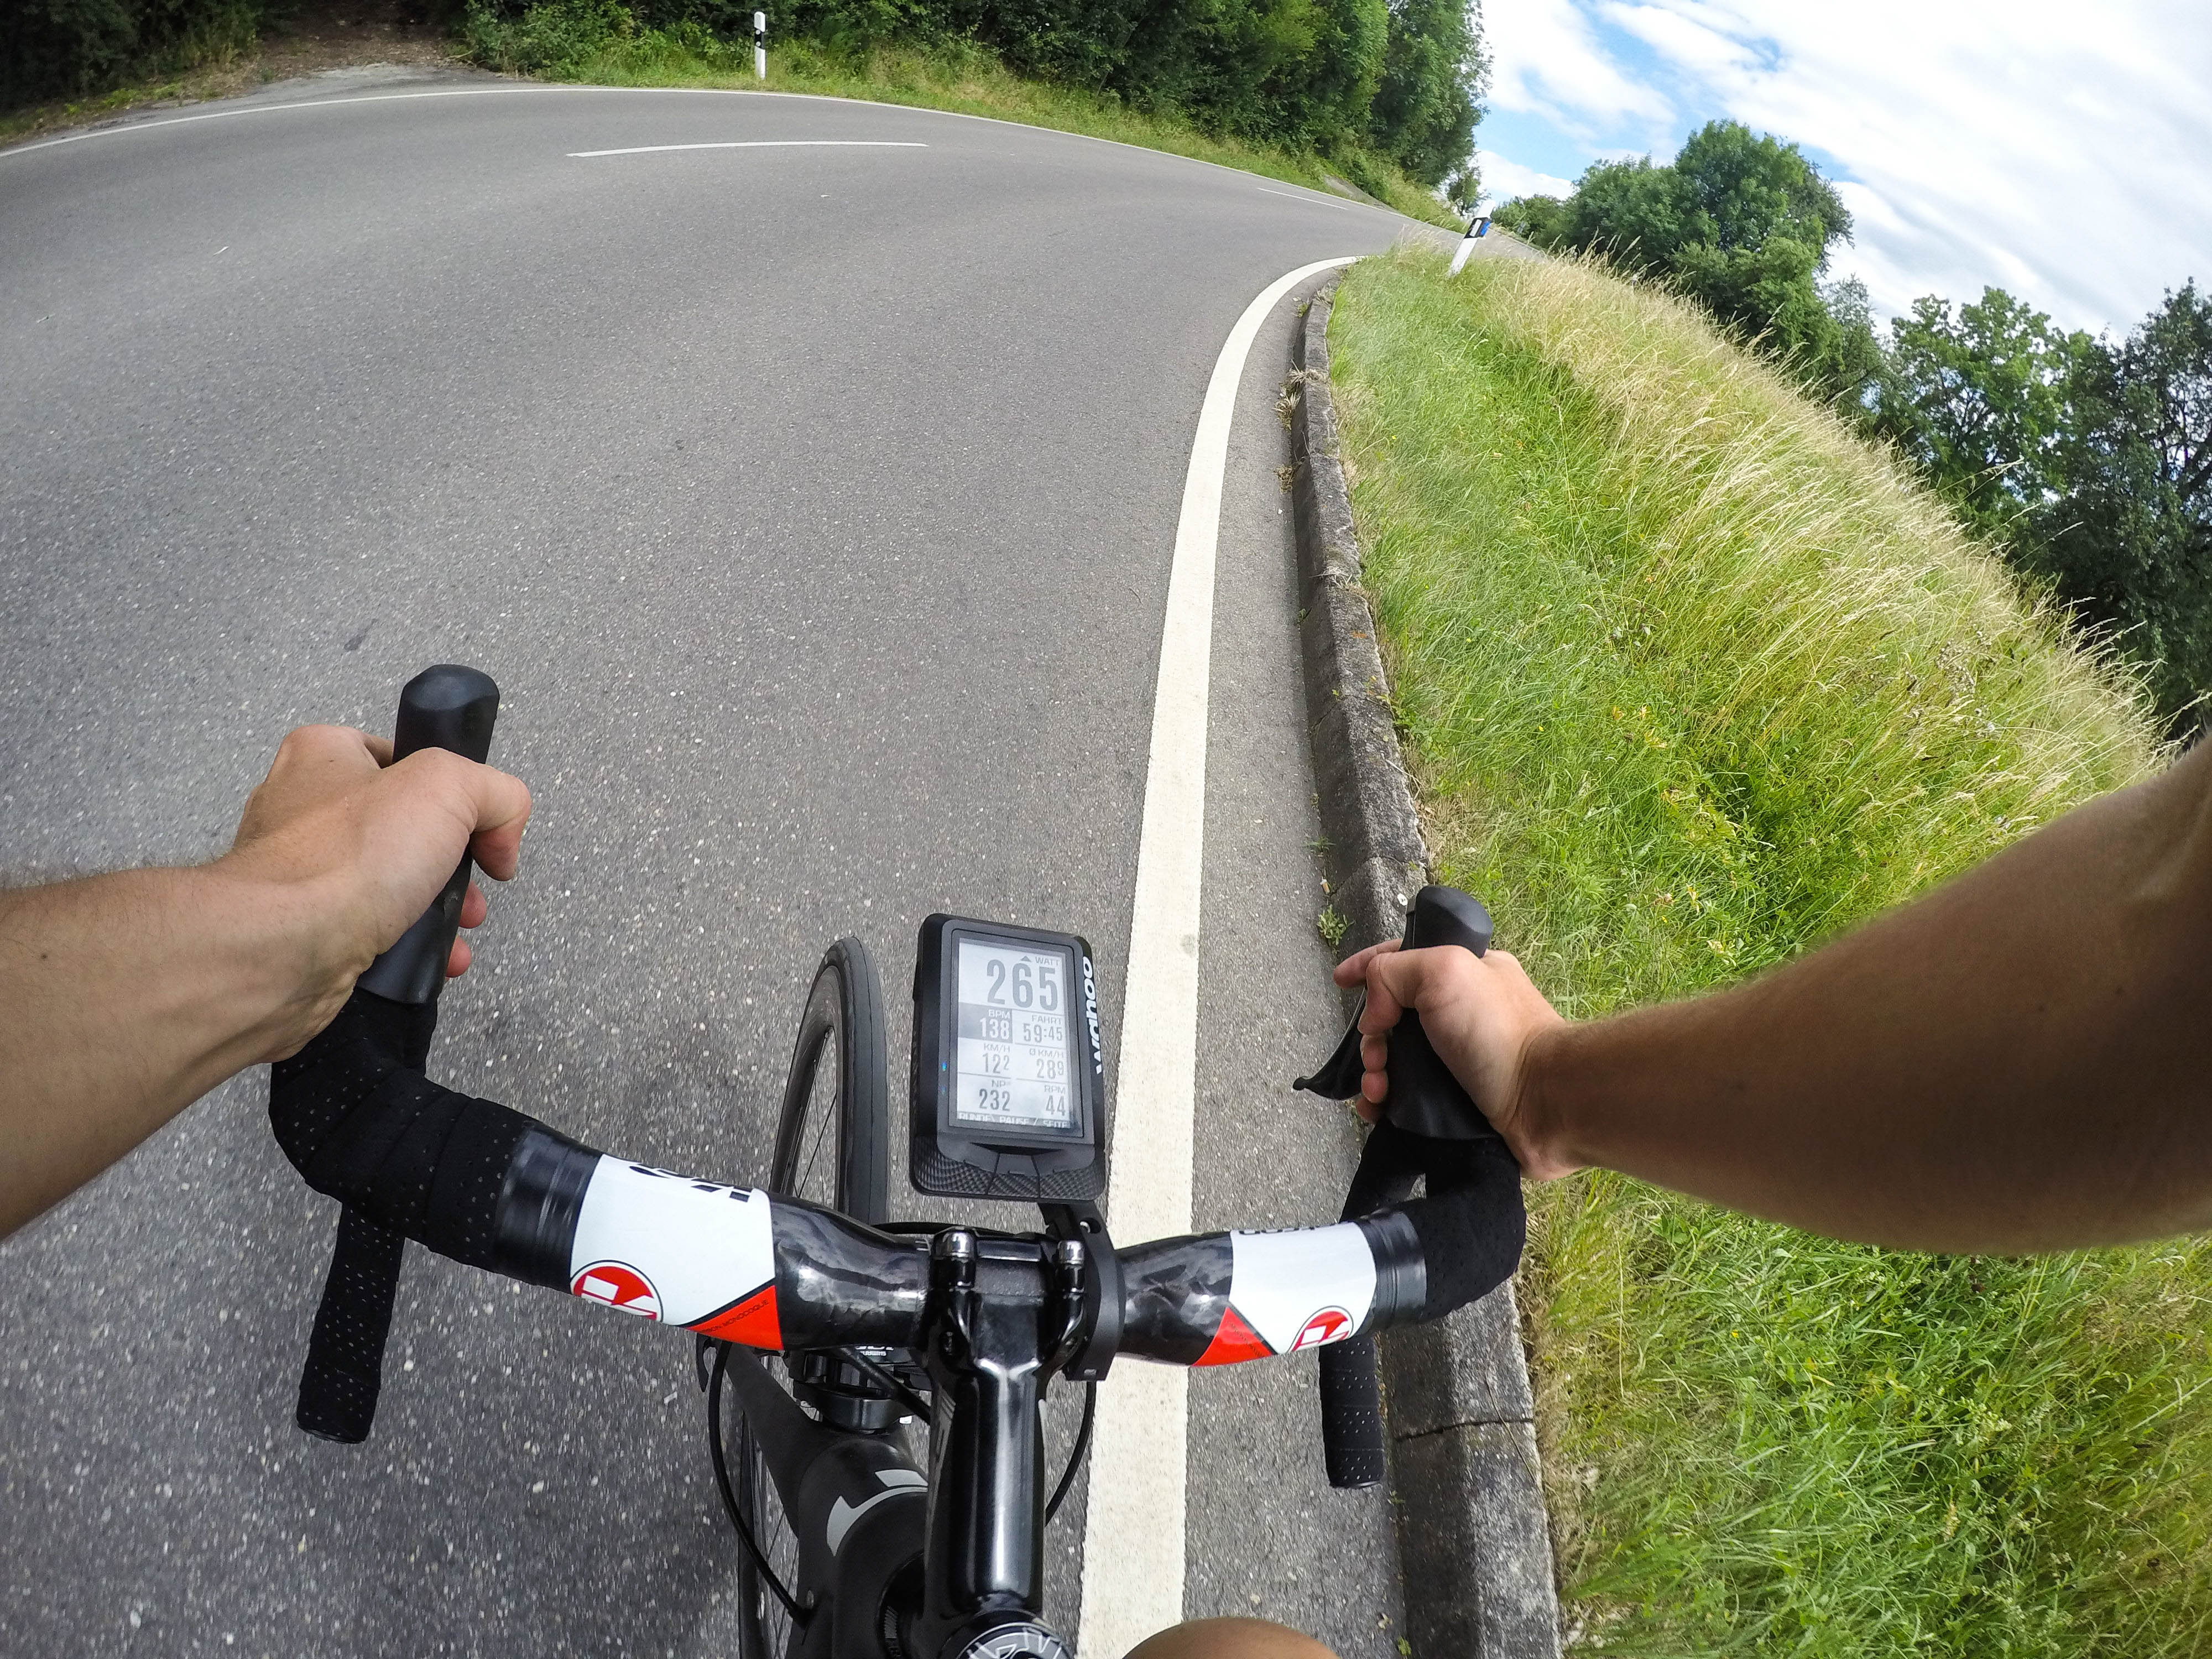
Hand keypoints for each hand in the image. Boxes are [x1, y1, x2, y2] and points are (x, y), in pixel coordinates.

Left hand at [221, 725, 532, 1056]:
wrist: (279, 951)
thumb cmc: (352, 854)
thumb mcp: (449, 787)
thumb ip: (496, 792)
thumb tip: (502, 836)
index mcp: (321, 756)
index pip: (399, 757)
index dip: (450, 789)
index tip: (476, 826)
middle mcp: (299, 809)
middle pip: (403, 828)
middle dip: (455, 863)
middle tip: (476, 887)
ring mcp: (295, 876)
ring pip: (390, 886)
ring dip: (440, 910)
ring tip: (462, 932)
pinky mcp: (298, 934)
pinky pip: (370, 933)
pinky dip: (409, 947)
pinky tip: (436, 961)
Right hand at [1332, 939, 1575, 1178]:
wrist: (1545, 1104)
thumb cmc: (1496, 1031)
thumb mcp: (1444, 971)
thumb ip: (1394, 971)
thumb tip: (1375, 1013)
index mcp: (1465, 974)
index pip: (1406, 960)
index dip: (1369, 967)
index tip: (1340, 981)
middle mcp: (1461, 1014)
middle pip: (1392, 1016)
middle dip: (1371, 1036)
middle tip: (1376, 1058)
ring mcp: (1458, 1061)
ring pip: (1395, 1061)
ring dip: (1373, 1074)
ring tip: (1376, 1093)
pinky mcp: (1456, 1103)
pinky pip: (1405, 1098)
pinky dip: (1383, 1103)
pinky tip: (1375, 1111)